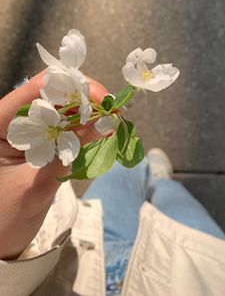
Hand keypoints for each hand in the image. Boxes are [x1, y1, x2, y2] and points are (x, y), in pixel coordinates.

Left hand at [0, 72, 107, 259]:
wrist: (0, 235)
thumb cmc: (5, 215)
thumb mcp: (35, 186)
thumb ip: (67, 154)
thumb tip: (105, 123)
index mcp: (0, 122)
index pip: (37, 89)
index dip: (72, 87)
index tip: (103, 101)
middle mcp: (14, 118)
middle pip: (54, 92)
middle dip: (86, 98)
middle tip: (114, 112)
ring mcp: (28, 127)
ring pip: (63, 105)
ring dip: (89, 110)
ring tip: (111, 121)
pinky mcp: (41, 137)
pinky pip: (66, 122)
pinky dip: (86, 125)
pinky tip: (101, 131)